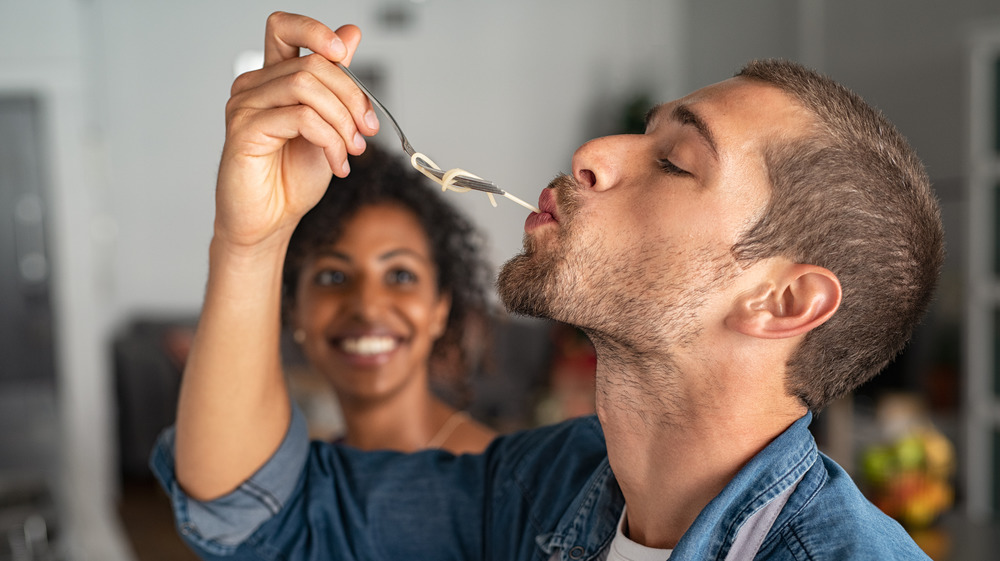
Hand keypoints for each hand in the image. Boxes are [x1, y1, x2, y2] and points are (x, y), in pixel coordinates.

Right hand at [214, 11, 379, 248]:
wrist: (270, 221)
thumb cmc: (291, 178)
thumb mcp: (328, 125)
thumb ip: (336, 82)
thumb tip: (351, 33)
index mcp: (273, 79)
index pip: (284, 27)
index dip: (314, 29)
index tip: (342, 52)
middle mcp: (254, 86)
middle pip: (312, 63)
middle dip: (351, 96)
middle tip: (367, 130)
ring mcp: (245, 106)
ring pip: (307, 86)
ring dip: (342, 120)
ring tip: (352, 150)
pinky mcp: (244, 130)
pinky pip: (300, 118)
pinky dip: (330, 140)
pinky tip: (337, 163)